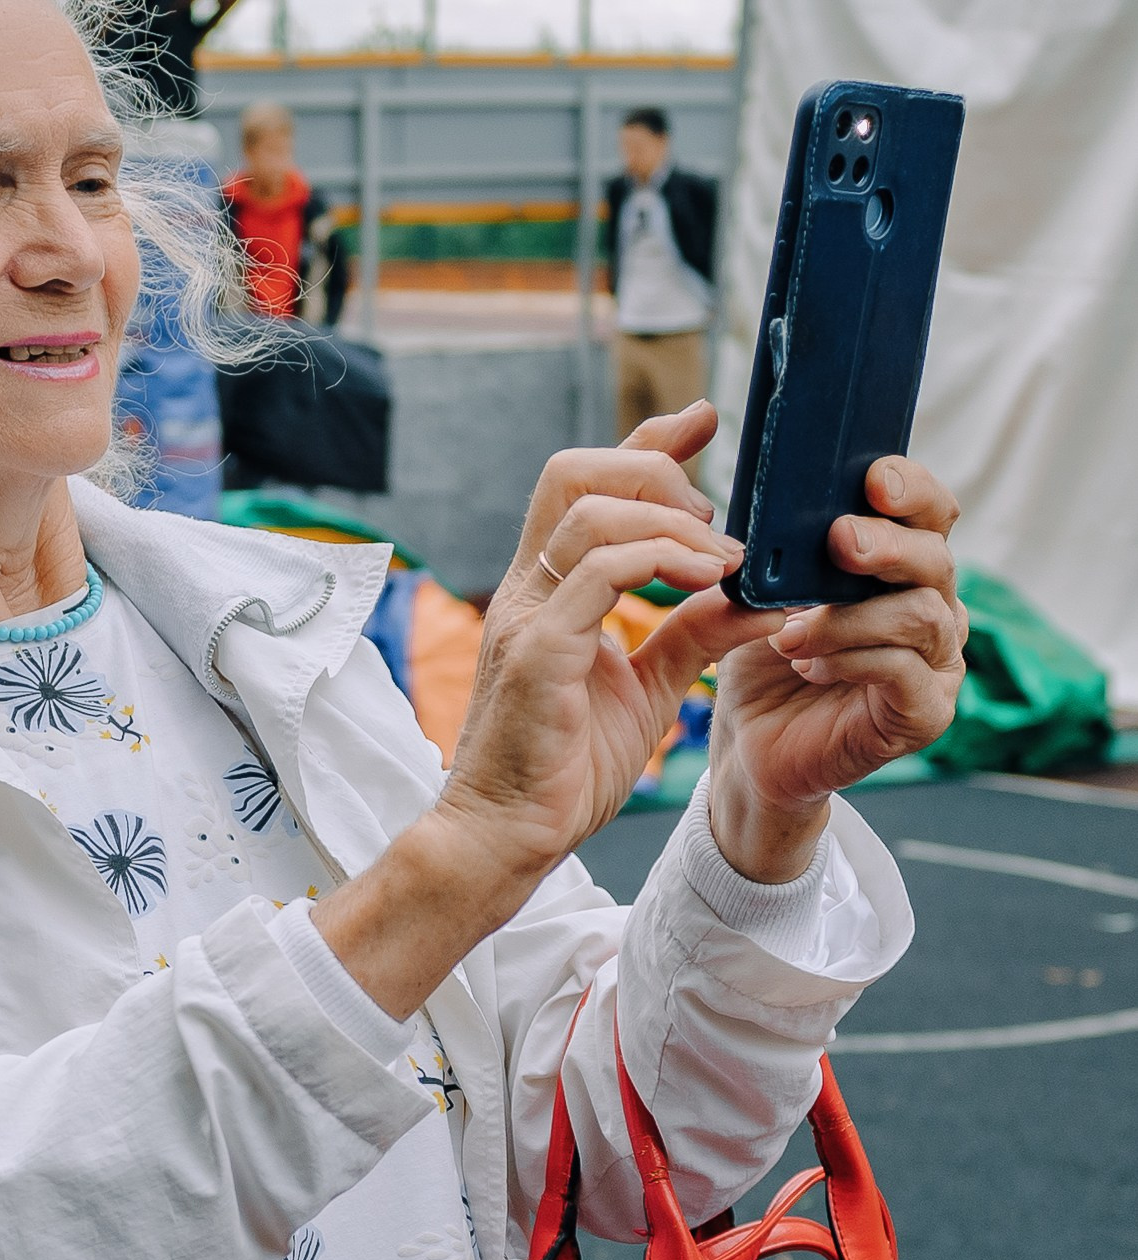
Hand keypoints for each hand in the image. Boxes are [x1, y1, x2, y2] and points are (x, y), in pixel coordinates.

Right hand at [435, 402, 759, 873]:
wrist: (505, 839)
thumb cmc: (562, 769)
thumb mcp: (647, 689)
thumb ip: (691, 635)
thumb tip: (755, 595)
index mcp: (547, 590)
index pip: (587, 484)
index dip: (647, 441)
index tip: (705, 420)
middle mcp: (528, 589)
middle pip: (573, 472)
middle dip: (653, 467)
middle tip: (713, 512)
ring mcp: (527, 616)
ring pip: (590, 513)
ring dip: (669, 520)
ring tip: (721, 556)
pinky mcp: (538, 652)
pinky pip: (597, 573)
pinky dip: (661, 562)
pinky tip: (707, 582)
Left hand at [706, 456, 965, 878]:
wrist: (750, 745)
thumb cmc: (760, 657)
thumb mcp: (761, 591)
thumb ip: (777, 549)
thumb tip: (776, 508)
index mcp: (901, 567)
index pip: (929, 513)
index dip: (911, 488)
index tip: (873, 476)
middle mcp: (933, 608)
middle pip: (937, 558)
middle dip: (889, 544)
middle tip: (840, 540)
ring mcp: (938, 663)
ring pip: (923, 616)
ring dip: (851, 616)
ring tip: (790, 634)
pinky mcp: (927, 713)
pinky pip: (905, 672)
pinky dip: (853, 660)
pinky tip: (809, 666)